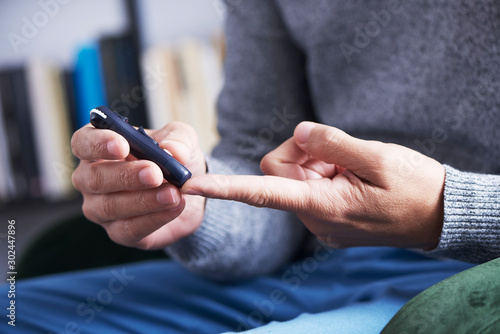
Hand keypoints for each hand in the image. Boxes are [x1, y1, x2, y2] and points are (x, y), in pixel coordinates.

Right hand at [71, 121, 205, 249]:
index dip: (98, 143)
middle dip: (126, 175)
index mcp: (99, 147)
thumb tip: (172, 151)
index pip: (83, 142)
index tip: (122, 145)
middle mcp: (91, 179)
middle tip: (155, 174)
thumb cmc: (174, 157)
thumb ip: (178, 140)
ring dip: (144, 200)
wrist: (190, 191)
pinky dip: (155, 218)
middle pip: (94, 178)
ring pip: (110, 207)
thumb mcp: (183, 138)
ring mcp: (100, 208)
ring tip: (173, 193)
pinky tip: (175, 207)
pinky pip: (129, 229)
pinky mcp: (119, 232)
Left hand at [183, 122, 444, 249]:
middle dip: (301, 153)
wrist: (440, 216)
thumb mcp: (379, 158)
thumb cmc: (415, 188)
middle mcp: (314, 219)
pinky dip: (323, 173)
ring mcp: (319, 222)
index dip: (226, 187)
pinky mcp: (325, 218)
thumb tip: (297, 133)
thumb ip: (332, 143)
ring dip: (316, 162)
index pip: (263, 194)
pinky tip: (350, 176)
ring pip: (292, 177)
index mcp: (324, 207)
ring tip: (351, 166)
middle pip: (278, 171)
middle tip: (339, 151)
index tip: (193, 185)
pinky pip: (306, 186)